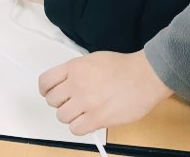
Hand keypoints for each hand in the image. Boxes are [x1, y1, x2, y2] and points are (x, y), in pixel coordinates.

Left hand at [39, 51, 172, 134]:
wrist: (144, 76)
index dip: (45, 90)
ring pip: (62, 116)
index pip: (45, 81)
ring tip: (82, 112)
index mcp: (74, 67)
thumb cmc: (123, 67)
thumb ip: (76, 71)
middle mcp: (77, 84)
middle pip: (52, 101)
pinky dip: (80, 127)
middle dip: (60, 103)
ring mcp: (86, 102)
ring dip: (70, 116)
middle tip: (72, 102)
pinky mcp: (97, 118)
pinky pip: (76, 129)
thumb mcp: (92, 59)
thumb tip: (65, 84)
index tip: (49, 93)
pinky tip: (88, 121)